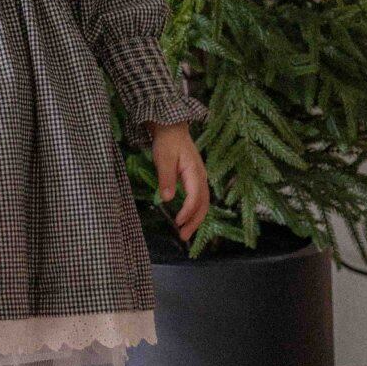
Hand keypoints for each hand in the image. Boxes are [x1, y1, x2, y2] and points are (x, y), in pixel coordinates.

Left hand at [148, 121, 209, 242]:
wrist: (172, 129)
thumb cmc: (167, 142)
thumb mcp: (163, 158)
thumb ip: (166, 178)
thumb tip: (168, 199)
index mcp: (195, 172)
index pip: (195, 196)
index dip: (187, 211)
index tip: (177, 222)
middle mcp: (201, 177)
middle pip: (203, 204)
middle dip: (194, 222)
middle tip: (183, 236)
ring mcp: (200, 179)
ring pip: (203, 203)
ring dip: (195, 220)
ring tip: (184, 233)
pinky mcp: (195, 180)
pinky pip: (199, 199)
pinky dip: (194, 212)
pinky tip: (186, 219)